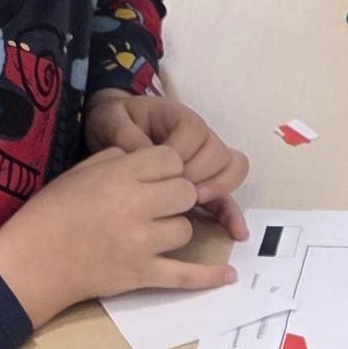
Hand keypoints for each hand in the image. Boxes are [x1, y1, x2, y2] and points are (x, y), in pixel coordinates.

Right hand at [0, 144, 238, 327]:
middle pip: (185, 192)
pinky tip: (227, 275)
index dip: (167, 167)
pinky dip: (208, 277)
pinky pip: (185, 275)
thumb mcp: (82, 170)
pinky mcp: (143, 274)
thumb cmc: (51, 211)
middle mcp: (137, 205)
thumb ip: (119, 160)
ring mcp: (143, 242)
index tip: (154, 176)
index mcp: (121, 174)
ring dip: (173, 229)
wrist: (32, 260)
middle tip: (153, 204)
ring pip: (185, 229)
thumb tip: (147, 160)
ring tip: (149, 233)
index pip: (171, 160)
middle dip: (175, 196)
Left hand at [85, 84, 249, 236]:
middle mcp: (200, 136)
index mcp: (178, 116)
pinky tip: (236, 232)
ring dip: (216, 189)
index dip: (179, 151)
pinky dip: (232, 213)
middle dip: (197, 173)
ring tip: (195, 202)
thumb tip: (145, 154)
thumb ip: (126, 135)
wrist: (112, 135)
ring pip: (231, 170)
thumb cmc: (114, 125)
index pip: (193, 130)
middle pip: (218, 151)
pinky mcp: (205, 184)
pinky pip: (227, 197)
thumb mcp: (111, 121)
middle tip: (173, 188)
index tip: (157, 169)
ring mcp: (206, 161)